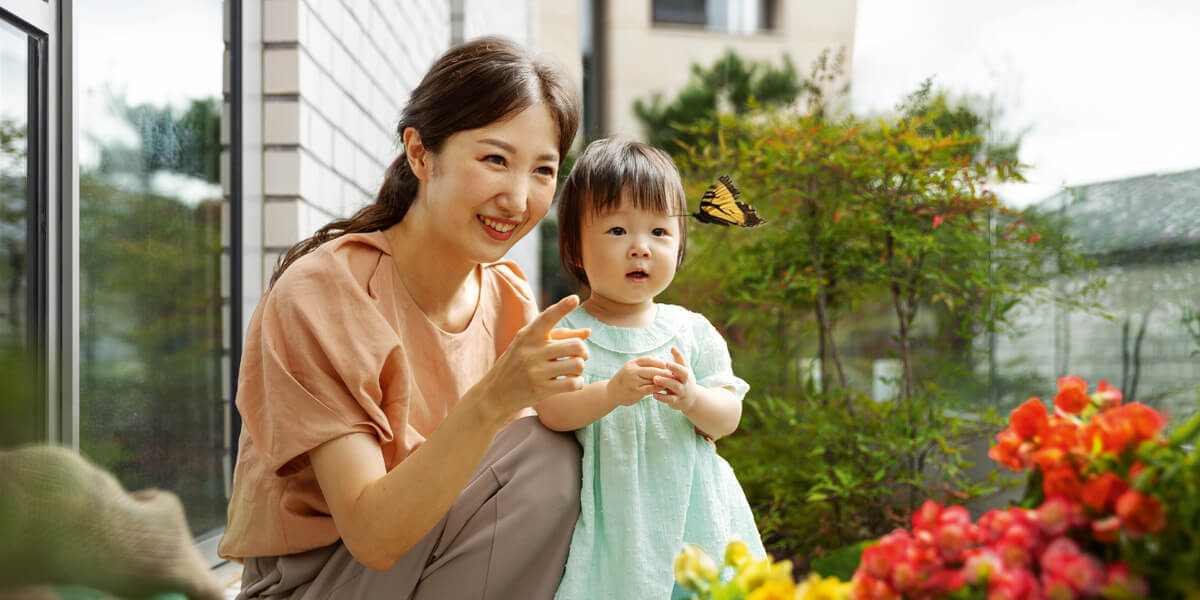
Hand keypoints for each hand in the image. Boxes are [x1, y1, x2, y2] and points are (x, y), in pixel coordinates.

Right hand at [480, 295, 589, 419]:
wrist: (495, 393)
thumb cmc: (516, 364)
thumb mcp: (529, 345)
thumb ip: (558, 336)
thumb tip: (588, 332)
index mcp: (527, 336)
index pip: (546, 317)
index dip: (562, 307)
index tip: (575, 298)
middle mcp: (531, 351)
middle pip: (575, 345)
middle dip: (584, 351)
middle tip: (581, 355)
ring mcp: (536, 371)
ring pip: (577, 364)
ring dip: (580, 368)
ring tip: (573, 370)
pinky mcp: (541, 390)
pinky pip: (574, 383)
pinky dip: (578, 382)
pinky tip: (572, 382)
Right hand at [605, 357, 672, 406]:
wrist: (612, 392)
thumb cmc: (625, 379)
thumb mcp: (632, 368)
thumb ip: (644, 363)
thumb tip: (658, 357)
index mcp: (632, 364)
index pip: (648, 359)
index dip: (659, 362)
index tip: (668, 365)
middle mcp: (632, 371)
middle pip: (652, 370)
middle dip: (664, 372)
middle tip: (674, 373)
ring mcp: (633, 382)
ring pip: (652, 380)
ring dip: (663, 381)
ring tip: (672, 381)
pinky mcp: (635, 392)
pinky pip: (650, 389)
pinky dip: (658, 388)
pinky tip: (664, 388)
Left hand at [653, 347, 699, 412]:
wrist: (691, 400)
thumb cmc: (683, 381)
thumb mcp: (683, 371)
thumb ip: (678, 360)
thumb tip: (672, 347)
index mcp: (685, 374)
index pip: (682, 368)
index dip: (676, 365)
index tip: (667, 362)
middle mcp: (685, 382)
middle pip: (681, 376)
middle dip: (672, 372)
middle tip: (661, 368)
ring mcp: (681, 392)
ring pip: (675, 387)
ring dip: (665, 383)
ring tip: (655, 379)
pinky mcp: (676, 401)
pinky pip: (669, 399)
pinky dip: (662, 397)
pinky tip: (654, 394)